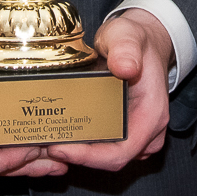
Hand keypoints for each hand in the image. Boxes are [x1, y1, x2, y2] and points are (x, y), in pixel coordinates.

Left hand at [43, 7, 175, 169]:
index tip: (60, 147)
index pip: (121, 152)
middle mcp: (149, 130)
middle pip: (111, 160)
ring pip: (107, 157)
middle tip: (44, 144)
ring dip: (78, 153)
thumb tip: (125, 67)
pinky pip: (106, 148)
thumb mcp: (127, 35)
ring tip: (47, 140)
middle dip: (77, 156)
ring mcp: (139, 134)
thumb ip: (126, 48)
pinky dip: (84, 146)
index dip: (89, 157)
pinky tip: (61, 134)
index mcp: (152, 114)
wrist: (143, 41)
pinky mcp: (128, 132)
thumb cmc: (135, 39)